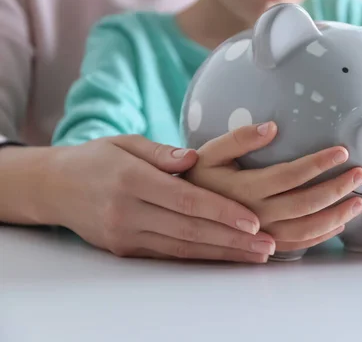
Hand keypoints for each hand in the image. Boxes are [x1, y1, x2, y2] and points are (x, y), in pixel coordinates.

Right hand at [45, 135, 272, 262]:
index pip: (185, 200)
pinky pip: (169, 255)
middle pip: (189, 229)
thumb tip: (193, 158)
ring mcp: (125, 235)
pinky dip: (201, 257)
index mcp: (130, 179)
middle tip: (267, 244)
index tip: (253, 220)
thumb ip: (161, 152)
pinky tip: (225, 256)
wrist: (55, 187)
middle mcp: (127, 211)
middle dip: (232, 239)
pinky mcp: (125, 249)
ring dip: (223, 253)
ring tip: (256, 255)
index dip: (222, 211)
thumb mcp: (125, 142)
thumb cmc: (98, 158)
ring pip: (182, 248)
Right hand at [184, 121, 361, 252]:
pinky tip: (339, 223)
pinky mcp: (264, 246)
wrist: (181, 213)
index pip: (290, 175)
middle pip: (305, 203)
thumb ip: (239, 139)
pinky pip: (298, 245)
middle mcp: (255, 215)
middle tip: (360, 173)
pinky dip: (322, 235)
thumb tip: (273, 126)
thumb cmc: (198, 178)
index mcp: (244, 188)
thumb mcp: (210, 152)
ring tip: (359, 201)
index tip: (342, 151)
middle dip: (336, 188)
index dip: (318, 163)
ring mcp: (261, 234)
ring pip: (306, 228)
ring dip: (337, 215)